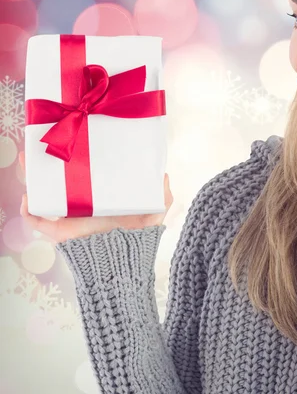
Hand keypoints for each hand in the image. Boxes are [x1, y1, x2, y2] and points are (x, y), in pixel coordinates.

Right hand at [19, 150, 172, 243]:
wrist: (125, 263)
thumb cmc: (140, 238)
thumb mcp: (156, 212)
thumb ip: (162, 194)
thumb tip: (162, 173)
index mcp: (104, 197)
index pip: (90, 174)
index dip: (81, 158)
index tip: (77, 140)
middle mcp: (85, 205)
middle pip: (63, 179)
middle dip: (52, 161)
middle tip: (46, 141)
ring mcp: (71, 217)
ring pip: (45, 194)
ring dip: (34, 176)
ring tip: (28, 158)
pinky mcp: (61, 232)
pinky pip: (38, 220)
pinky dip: (29, 210)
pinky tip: (28, 196)